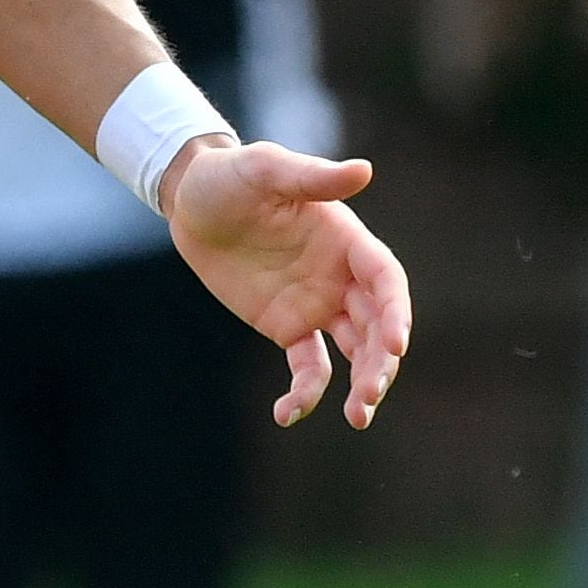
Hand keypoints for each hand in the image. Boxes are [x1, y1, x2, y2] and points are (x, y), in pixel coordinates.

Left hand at [162, 136, 413, 428]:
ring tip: (357, 417)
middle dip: (381, 362)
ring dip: (363, 383)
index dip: (396, 312)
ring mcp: (318, 305)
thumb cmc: (232, 176)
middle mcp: (342, 278)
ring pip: (355, 351)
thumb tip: (363, 170)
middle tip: (370, 395)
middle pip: (377, 326)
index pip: (386, 282)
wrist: (191, 201)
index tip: (396, 344)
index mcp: (348, 242)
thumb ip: (311, 177)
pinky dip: (306, 392)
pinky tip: (288, 413)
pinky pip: (308, 365)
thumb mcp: (265, 169)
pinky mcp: (288, 326)